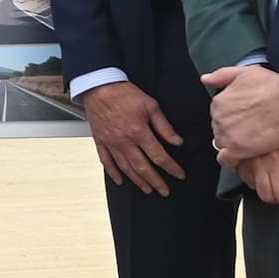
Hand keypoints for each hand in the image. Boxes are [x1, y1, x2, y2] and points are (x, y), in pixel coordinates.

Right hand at [80, 79, 182, 195]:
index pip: (159, 156)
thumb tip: (177, 141)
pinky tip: (120, 180)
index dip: (171, 167)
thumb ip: (164, 126)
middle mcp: (124, 141)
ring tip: (147, 189)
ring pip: (126, 168)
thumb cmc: (124, 93)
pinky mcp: (100, 142)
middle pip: (142, 167)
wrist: (99, 87)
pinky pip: (106, 161)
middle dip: (156, 181)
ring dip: (138, 181)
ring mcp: (111, 143)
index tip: (179, 175)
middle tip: (164, 191)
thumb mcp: (150, 105)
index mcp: (139, 132)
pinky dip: (113, 173)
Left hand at [201, 62, 278, 164]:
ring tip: (250, 142)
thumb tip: (206, 79)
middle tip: (249, 129)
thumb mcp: (245, 72)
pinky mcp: (238, 150)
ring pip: (222, 144)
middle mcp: (219, 119)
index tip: (242, 118)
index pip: (218, 115)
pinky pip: (226, 160)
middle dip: (232, 130)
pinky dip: (231, 161)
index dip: (231, 117)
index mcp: (219, 102)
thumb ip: (222, 76)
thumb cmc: (274, 86)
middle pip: (219, 130)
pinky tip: (240, 158)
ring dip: (232, 145)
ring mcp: (227, 135)